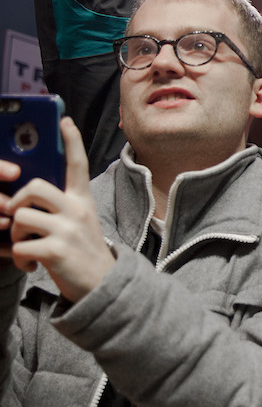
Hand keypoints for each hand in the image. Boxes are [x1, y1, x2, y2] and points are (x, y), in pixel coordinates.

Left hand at [2, 118, 115, 301]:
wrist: (103, 286)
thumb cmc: (82, 253)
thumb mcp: (78, 224)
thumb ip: (58, 208)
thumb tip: (21, 203)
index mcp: (82, 201)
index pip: (77, 164)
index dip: (71, 140)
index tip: (64, 120)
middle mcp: (77, 210)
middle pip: (34, 187)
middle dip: (16, 202)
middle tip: (18, 218)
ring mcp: (68, 230)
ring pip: (20, 217)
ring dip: (14, 236)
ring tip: (25, 248)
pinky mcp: (56, 251)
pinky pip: (20, 246)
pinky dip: (18, 258)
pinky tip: (30, 265)